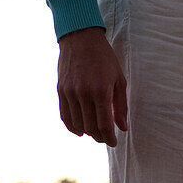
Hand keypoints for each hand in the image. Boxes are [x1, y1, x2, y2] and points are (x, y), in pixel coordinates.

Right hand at [57, 27, 127, 145]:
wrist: (81, 39)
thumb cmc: (105, 59)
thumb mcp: (120, 80)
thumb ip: (121, 106)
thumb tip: (122, 128)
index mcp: (101, 92)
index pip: (104, 125)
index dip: (109, 138)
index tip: (113, 142)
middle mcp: (83, 94)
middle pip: (90, 127)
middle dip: (99, 137)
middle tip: (105, 139)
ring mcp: (69, 92)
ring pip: (77, 123)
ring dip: (86, 132)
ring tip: (94, 133)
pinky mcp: (60, 90)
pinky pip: (64, 115)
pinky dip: (71, 126)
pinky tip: (79, 130)